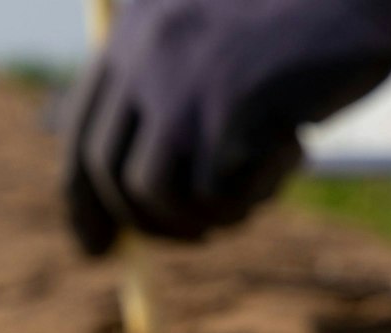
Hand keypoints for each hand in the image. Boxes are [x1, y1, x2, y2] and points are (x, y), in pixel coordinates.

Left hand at [63, 0, 390, 254]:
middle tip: (200, 236)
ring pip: (157, 196)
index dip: (83, 202)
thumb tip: (142, 194)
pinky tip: (296, 149)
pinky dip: (258, 192)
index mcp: (132, 30)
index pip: (81, 132)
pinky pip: (218, 194)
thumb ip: (175, 92)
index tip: (99, 250)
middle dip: (149, 225)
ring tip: (262, 181)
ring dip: (211, 213)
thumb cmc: (309, 13)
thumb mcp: (222, 42)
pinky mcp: (225, 110)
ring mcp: (179, 82)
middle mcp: (141, 54)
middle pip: (108, 175)